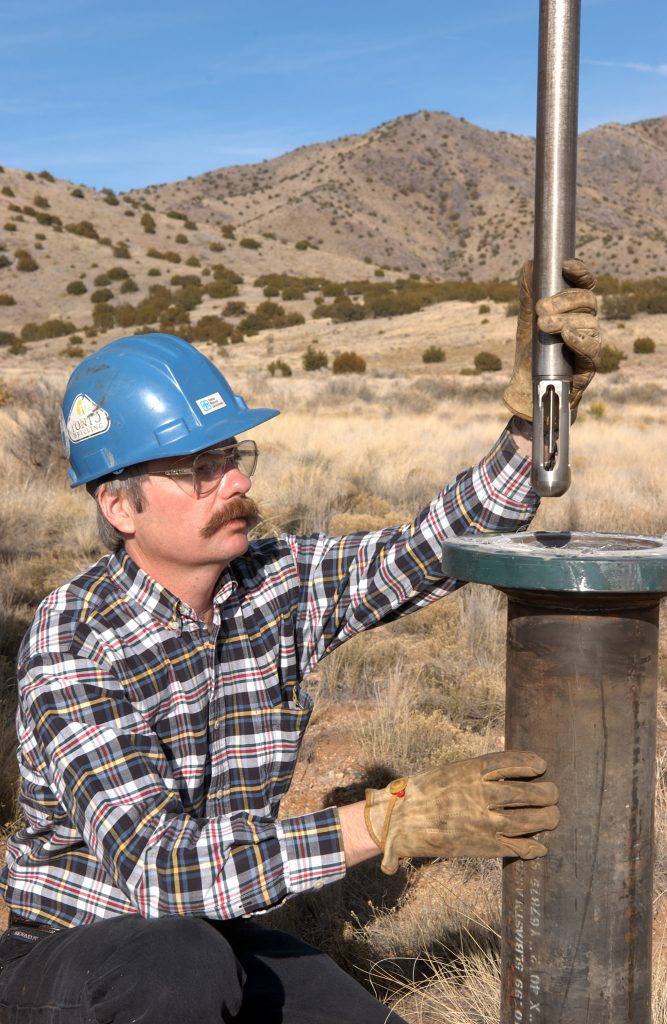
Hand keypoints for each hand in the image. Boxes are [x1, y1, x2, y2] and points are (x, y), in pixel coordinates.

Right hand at [364, 751, 558, 874]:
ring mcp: (483, 821)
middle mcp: (481, 794)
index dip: (530, 762)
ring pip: (527, 820)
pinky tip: (540, 847)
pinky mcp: (482, 846)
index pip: (510, 762)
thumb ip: (478, 772)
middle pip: (526, 793)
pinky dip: (532, 847)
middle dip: (546, 794)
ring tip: (553, 816)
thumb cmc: (425, 793)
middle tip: (553, 793)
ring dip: (546, 819)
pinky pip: (516, 847)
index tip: (542, 765)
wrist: (401, 821)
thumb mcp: (451, 772)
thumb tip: (503, 768)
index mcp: (471, 771)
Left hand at [503, 259, 600, 421]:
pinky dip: (580, 338)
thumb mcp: (527, 316)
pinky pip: (592, 346)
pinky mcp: (590, 363)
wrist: (527, 385)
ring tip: (543, 326)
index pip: (585, 283)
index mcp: (573, 307)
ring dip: (565, 320)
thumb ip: (530, 290)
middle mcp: (585, 321)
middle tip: (540, 309)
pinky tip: (567, 335)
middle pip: (587, 300)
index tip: (565, 266)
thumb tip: (531, 263)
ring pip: (589, 321)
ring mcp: (590, 341)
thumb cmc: (531, 349)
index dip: (579, 272)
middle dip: (563, 300)